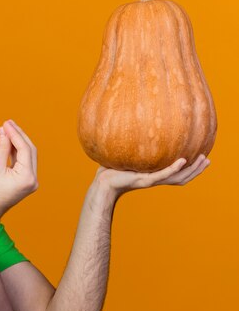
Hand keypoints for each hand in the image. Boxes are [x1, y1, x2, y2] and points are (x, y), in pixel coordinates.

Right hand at [0, 119, 38, 221]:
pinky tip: (8, 142)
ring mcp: (30, 182)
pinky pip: (23, 162)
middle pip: (29, 151)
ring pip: (27, 155)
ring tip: (7, 129)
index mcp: (27, 177)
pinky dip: (16, 152)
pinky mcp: (25, 182)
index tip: (6, 123)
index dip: (15, 134)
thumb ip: (2, 147)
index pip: (24, 149)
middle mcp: (33, 180)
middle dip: (18, 136)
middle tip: (8, 123)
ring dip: (17, 142)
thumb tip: (4, 131)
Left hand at [94, 154, 211, 198]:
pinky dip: (172, 169)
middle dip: (197, 170)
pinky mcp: (143, 180)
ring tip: (202, 159)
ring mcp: (150, 180)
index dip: (191, 168)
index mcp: (154, 175)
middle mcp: (155, 179)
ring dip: (191, 169)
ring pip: (176, 177)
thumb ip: (135, 146)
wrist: (102, 184)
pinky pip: (162, 175)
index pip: (177, 174)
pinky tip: (182, 160)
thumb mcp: (127, 156)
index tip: (202, 157)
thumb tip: (138, 126)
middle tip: (208, 160)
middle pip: (182, 177)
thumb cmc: (112, 170)